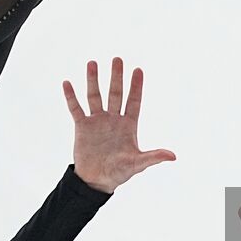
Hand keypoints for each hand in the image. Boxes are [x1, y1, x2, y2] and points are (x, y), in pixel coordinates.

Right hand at [63, 57, 175, 193]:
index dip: (136, 86)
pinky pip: (76, 109)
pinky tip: (67, 83)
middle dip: (116, 77)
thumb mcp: (137, 164)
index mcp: (128, 125)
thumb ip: (153, 157)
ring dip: (93, 81)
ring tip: (92, 63)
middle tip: (117, 59)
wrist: (95, 181)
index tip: (138, 70)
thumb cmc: (119, 172)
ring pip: (95, 96)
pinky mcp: (82, 127)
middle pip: (115, 93)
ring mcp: (97, 121)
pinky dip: (71, 97)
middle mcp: (113, 119)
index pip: (133, 101)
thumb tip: (173, 156)